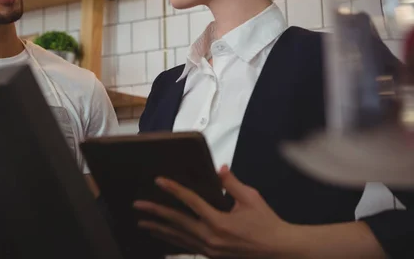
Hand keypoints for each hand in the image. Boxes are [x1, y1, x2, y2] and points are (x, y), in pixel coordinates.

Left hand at [133, 165, 293, 257]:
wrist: (280, 251)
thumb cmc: (268, 223)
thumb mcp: (252, 199)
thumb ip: (232, 183)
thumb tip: (219, 168)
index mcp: (219, 223)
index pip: (190, 202)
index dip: (173, 190)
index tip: (159, 181)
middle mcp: (210, 238)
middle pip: (177, 223)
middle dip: (155, 214)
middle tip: (138, 206)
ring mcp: (210, 250)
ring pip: (178, 238)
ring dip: (159, 229)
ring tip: (142, 223)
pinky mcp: (212, 255)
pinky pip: (188, 246)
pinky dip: (173, 241)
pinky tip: (163, 237)